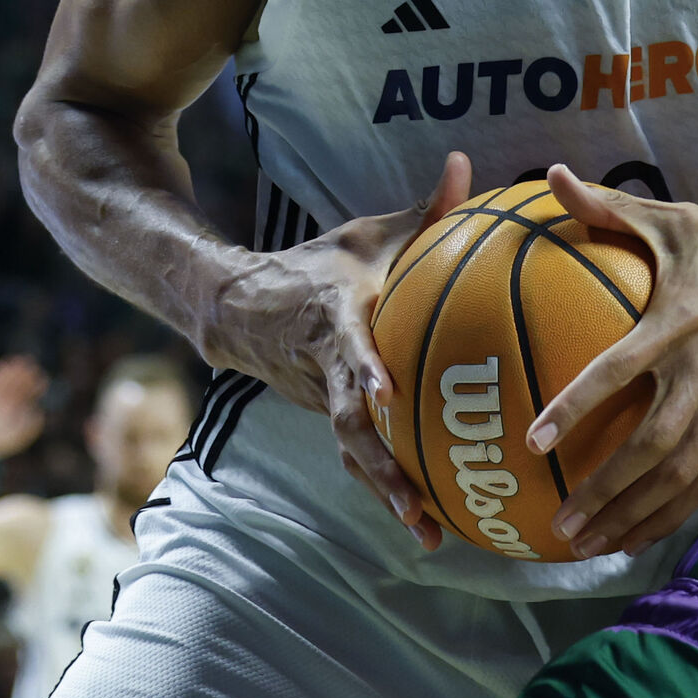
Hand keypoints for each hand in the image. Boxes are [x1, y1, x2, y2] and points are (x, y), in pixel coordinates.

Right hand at [0, 355, 47, 461]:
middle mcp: (9, 397)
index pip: (31, 389)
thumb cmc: (1, 442)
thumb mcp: (20, 437)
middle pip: (19, 381)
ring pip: (3, 378)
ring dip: (8, 370)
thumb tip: (39, 411)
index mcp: (21, 405)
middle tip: (27, 364)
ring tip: (11, 364)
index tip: (40, 379)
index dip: (37, 382)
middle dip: (23, 372)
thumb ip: (31, 426)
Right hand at [198, 150, 473, 548]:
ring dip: (387, 495)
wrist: (236, 307)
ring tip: (429, 532)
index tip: (387, 396)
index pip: (349, 347)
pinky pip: (357, 458)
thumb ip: (422, 209)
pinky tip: (431, 523)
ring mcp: (322, 401)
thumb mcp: (366, 233)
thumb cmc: (317, 265)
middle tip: (417, 505)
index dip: (364, 370)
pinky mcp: (327, 418)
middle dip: (381, 469)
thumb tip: (462, 164)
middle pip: (349, 426)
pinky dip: (388, 490)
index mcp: (334, 320)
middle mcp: (325, 371)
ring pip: (352, 454)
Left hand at [527, 165, 697, 557]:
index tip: (537, 441)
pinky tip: (636, 537)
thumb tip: (551, 177)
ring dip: (634, 515)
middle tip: (561, 522)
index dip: (578, 408)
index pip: (620, 372)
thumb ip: (611, 207)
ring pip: (679, 476)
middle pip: (653, 448)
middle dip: (606, 491)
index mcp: (680, 323)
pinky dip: (671, 513)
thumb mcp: (678, 221)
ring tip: (588, 546)